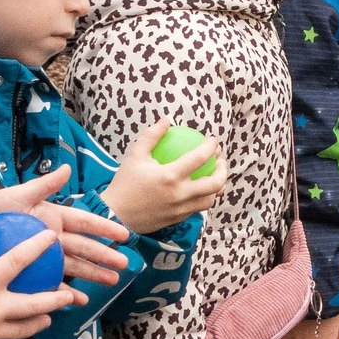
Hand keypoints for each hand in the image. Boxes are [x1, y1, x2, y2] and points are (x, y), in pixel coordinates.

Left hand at [0, 167, 132, 285]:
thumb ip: (44, 184)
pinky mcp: (32, 272)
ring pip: (74, 266)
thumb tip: (67, 168)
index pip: (85, 223)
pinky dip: (66, 292)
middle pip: (84, 247)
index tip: (124, 236)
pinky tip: (78, 300)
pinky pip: (52, 283)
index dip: (104, 228)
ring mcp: (44, 256)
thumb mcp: (18, 194)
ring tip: (111, 283)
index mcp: (53, 217)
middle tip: (124, 265)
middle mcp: (53, 237)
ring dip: (93, 274)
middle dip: (105, 256)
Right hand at [102, 122, 227, 233]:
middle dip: (223, 170)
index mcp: (170, 176)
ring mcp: (181, 209)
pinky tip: (201, 189)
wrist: (115, 215)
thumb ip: (152, 136)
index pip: (200, 158)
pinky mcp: (178, 219)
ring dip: (217, 186)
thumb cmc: (124, 183)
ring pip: (210, 199)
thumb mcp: (135, 156)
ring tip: (215, 176)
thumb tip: (167, 119)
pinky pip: (198, 208)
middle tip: (220, 161)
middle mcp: (180, 194)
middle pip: (214, 183)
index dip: (211, 147)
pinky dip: (204, 197)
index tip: (213, 141)